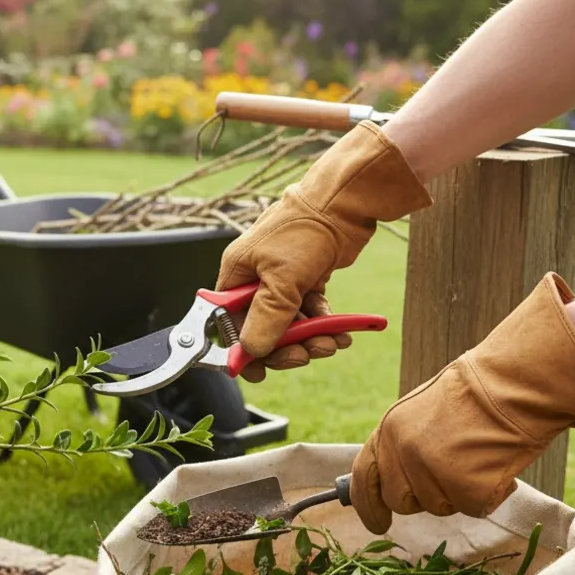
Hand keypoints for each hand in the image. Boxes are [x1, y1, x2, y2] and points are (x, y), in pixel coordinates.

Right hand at [215, 121, 431, 381]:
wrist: (344, 203)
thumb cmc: (305, 229)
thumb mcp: (282, 280)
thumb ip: (265, 319)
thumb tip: (250, 352)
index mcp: (237, 274)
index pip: (230, 323)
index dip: (243, 349)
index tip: (260, 371)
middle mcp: (256, 279)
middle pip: (262, 329)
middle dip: (286, 346)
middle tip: (305, 355)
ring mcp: (283, 281)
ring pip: (290, 324)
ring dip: (311, 338)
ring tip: (332, 342)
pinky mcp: (307, 281)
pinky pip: (310, 313)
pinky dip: (324, 323)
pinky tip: (341, 330)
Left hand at [349, 273, 574, 534]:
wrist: (515, 384)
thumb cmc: (477, 394)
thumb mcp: (422, 412)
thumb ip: (403, 444)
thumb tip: (396, 482)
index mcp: (389, 429)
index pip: (364, 478)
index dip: (368, 506)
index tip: (378, 524)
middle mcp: (403, 452)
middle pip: (400, 500)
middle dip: (423, 498)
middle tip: (452, 475)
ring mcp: (432, 471)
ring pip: (438, 507)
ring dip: (459, 493)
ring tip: (479, 458)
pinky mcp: (465, 487)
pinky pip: (473, 508)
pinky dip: (489, 495)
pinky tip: (498, 466)